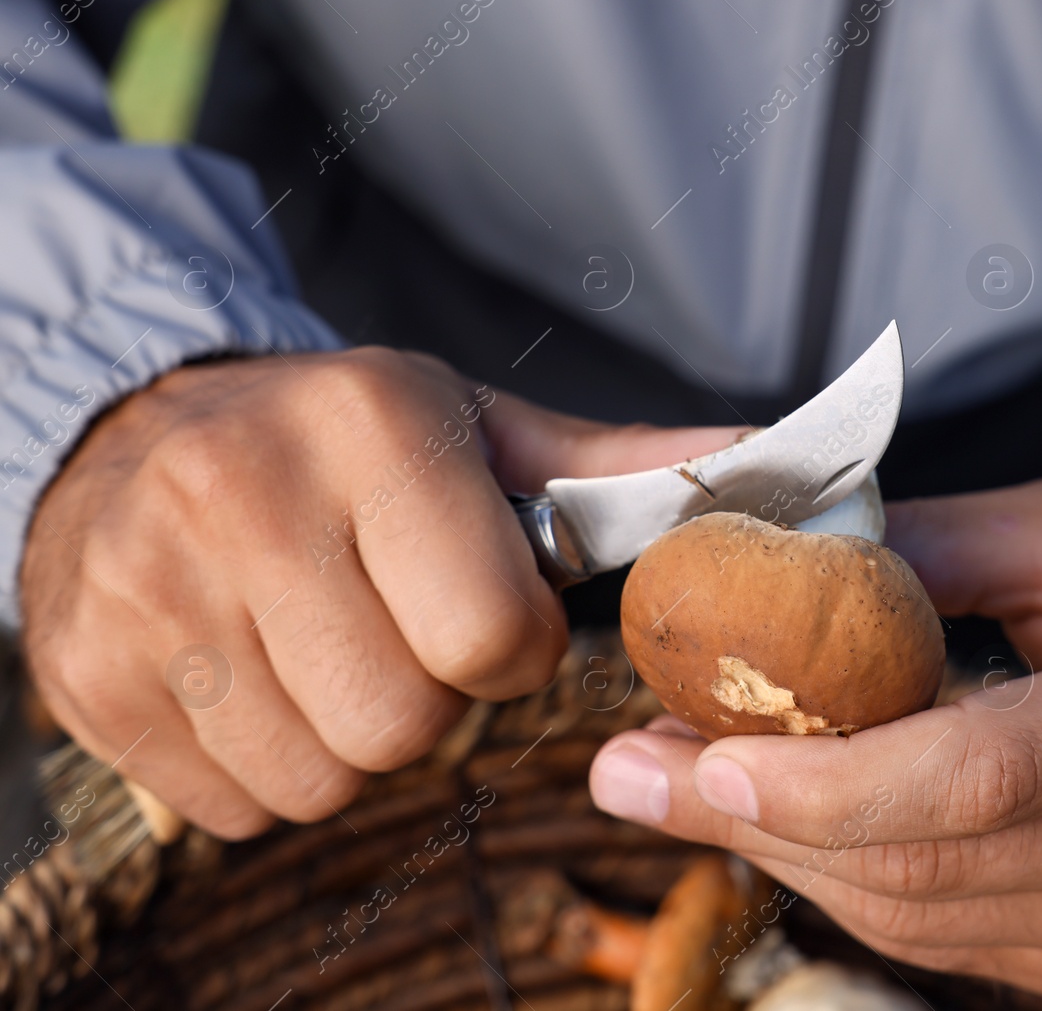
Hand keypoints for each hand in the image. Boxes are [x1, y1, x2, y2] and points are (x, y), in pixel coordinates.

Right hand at [21, 347, 739, 837]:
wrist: (144, 430)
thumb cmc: (344, 444)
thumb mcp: (480, 433)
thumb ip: (618, 468)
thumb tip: (758, 456)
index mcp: (370, 427)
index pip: (491, 635)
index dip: (511, 650)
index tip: (486, 614)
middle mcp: (241, 494)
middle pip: (405, 724)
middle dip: (430, 701)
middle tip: (397, 630)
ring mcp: (147, 588)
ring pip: (321, 781)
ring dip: (350, 741)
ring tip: (325, 647)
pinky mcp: (88, 671)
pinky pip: (233, 809)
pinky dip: (268, 771)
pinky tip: (258, 679)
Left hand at [586, 479, 1041, 996]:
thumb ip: (936, 551)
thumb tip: (790, 561)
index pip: (979, 774)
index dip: (831, 780)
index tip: (705, 756)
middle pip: (921, 862)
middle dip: (755, 820)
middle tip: (631, 769)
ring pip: (915, 916)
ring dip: (781, 853)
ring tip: (678, 785)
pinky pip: (943, 937)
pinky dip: (847, 880)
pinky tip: (783, 820)